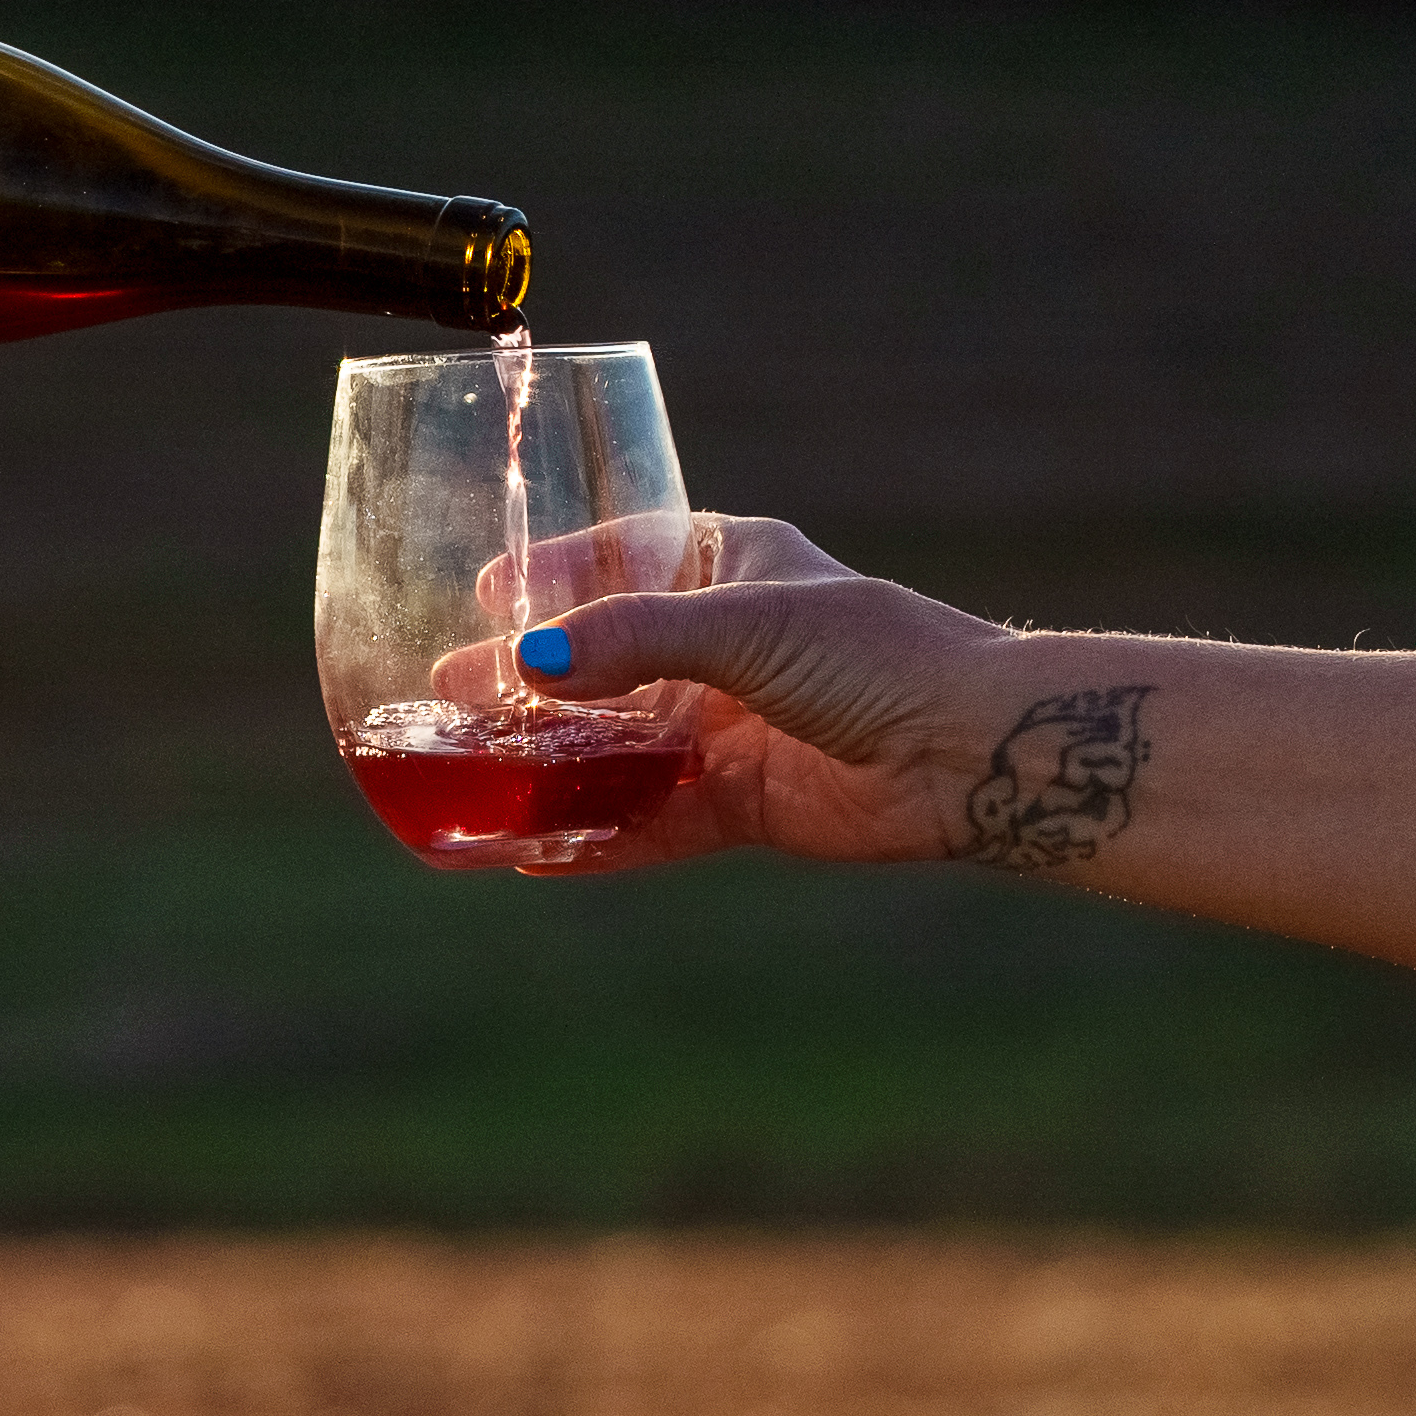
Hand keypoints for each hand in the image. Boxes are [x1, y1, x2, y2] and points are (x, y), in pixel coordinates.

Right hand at [445, 514, 1021, 873]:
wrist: (970, 752)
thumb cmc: (875, 656)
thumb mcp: (744, 623)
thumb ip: (633, 639)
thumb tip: (529, 664)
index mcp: (726, 569)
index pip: (615, 560)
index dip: (547, 577)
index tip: (481, 595)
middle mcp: (719, 647)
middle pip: (597, 663)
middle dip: (522, 682)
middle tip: (446, 694)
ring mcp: (726, 728)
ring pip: (613, 747)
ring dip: (544, 763)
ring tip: (465, 775)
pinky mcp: (739, 803)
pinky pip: (645, 823)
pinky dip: (589, 839)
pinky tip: (528, 855)